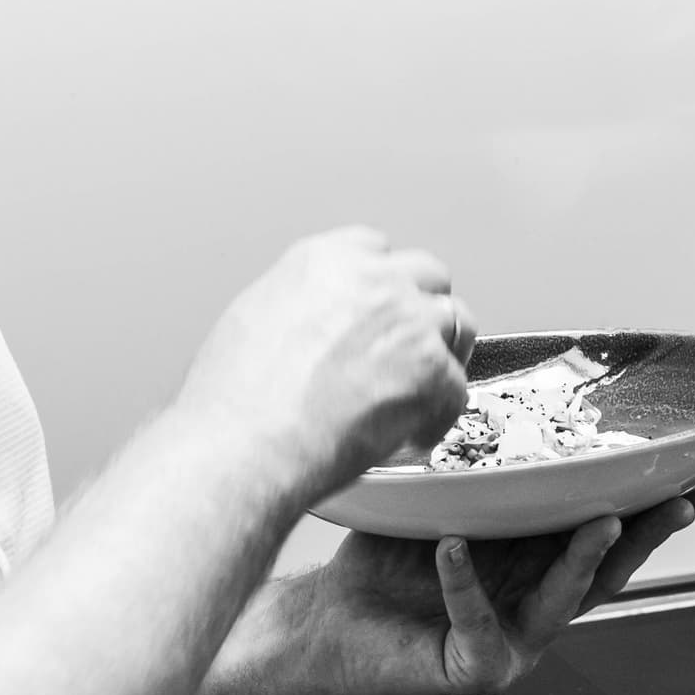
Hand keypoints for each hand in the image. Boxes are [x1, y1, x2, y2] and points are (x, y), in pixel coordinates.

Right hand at [176, 227, 474, 501]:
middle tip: (411, 348)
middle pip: (427, 277)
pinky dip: (440, 414)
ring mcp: (408, 322)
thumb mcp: (256, 317)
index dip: (383, 285)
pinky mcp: (431, 370)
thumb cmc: (236, 399)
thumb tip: (319, 324)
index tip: (381, 310)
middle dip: (421, 311)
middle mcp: (374, 279)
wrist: (246, 443)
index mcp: (326, 259)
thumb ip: (305, 304)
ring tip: (425, 388)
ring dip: (443, 354)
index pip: (378, 250)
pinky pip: (458, 387)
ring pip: (455, 322)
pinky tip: (413, 432)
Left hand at [195, 484, 694, 694]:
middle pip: (608, 569)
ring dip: (585, 559)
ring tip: (600, 519)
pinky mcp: (475, 668)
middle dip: (650, 534)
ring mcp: (513, 641)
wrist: (328, 622)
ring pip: (563, 600)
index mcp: (539, 563)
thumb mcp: (446, 503)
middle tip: (681, 501)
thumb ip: (487, 473)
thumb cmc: (383, 560)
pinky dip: (464, 583)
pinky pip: (477, 620)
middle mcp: (537, 606)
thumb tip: (514, 402)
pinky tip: (454, 549)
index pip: (608, 530)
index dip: (653, 506)